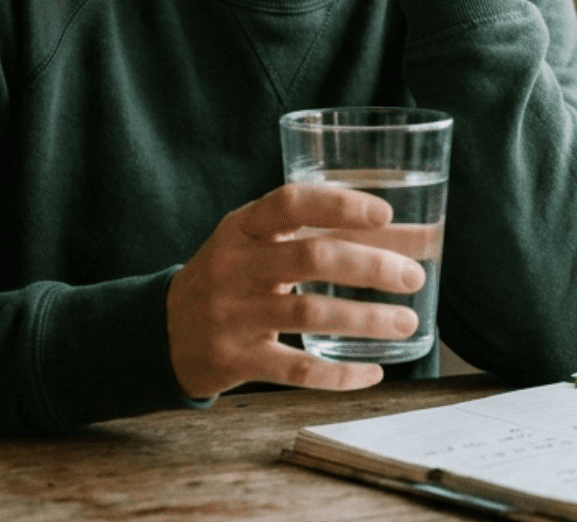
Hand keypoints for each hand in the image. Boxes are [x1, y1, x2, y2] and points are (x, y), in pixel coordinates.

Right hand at [165, 183, 425, 399]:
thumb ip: (321, 234)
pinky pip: (295, 370)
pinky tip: (373, 371)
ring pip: (309, 315)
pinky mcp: (235, 361)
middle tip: (413, 275)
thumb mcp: (257, 242)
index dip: (339, 204)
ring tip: (406, 321)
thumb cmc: (231, 275)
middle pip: (311, 258)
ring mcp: (233, 315)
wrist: (163, 330)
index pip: (291, 202)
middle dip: (370, 266)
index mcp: (242, 226)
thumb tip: (413, 235)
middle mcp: (235, 265)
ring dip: (365, 319)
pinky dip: (339, 374)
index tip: (385, 213)